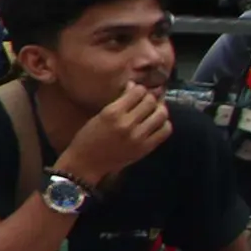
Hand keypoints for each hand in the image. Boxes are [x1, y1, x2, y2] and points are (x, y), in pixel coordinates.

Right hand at [54, 82, 171, 187]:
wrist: (86, 163)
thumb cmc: (88, 137)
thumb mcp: (100, 115)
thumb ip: (118, 101)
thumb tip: (133, 87)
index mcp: (112, 113)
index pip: (138, 91)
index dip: (139, 89)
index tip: (136, 91)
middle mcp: (127, 123)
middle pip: (151, 101)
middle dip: (150, 97)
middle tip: (146, 100)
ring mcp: (138, 137)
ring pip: (161, 114)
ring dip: (159, 109)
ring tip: (154, 110)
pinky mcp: (145, 148)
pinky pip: (165, 131)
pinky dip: (164, 124)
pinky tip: (157, 123)